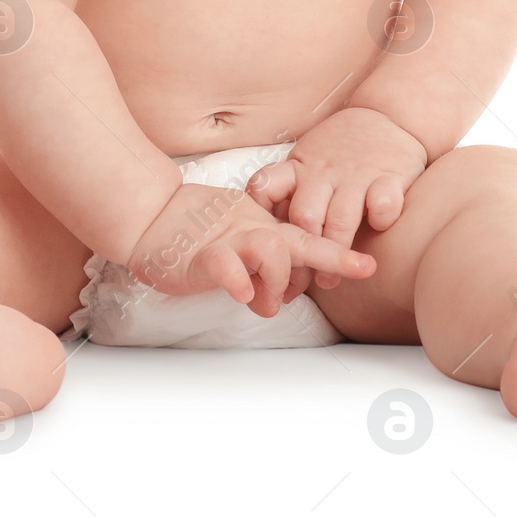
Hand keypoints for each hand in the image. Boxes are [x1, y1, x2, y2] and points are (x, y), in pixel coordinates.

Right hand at [124, 180, 376, 318]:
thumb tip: (274, 299)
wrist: (148, 214)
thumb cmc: (193, 230)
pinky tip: (242, 293)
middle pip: (298, 242)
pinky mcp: (200, 255)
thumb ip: (258, 266)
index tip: (368, 267)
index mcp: (261, 228)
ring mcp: (226, 240)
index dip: (338, 254)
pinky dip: (239, 280)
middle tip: (341, 276)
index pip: (306, 239)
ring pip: (270, 250)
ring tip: (265, 302)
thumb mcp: (235, 245)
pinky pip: (225, 266)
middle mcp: (250, 230)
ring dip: (278, 280)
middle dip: (327, 261)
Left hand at [245, 108, 427, 288]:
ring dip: (335, 252)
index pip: (266, 188)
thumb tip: (268, 244)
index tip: (264, 252)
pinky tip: (378, 229)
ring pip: (341, 219)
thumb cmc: (340, 148)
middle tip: (296, 285)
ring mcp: (357, 174)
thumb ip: (291, 194)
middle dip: (300, 254)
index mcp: (299, 168)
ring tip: (330, 280)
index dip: (261, 222)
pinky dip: (380, 219)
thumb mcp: (306, 161)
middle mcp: (324, 171)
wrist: (387, 114)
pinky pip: (383, 203)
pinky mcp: (390, 176)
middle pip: (304, 215)